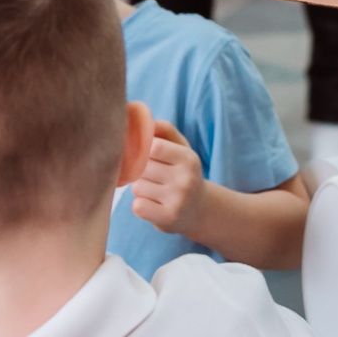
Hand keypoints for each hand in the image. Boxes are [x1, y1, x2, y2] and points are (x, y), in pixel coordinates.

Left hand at [127, 119, 206, 236]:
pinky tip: (153, 205)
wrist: (200, 211)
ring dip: (140, 189)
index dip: (145, 151)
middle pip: (142, 168)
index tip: (148, 157)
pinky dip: (140, 205)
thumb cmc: (183, 173)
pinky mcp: (168, 219)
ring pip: (138, 187)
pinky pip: (138, 207)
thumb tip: (143, 117)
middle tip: (153, 177)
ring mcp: (178, 201)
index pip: (154, 147)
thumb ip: (165, 130)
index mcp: (189, 159)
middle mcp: (186, 180)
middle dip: (141, 171)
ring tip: (155, 191)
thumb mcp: (182, 150)